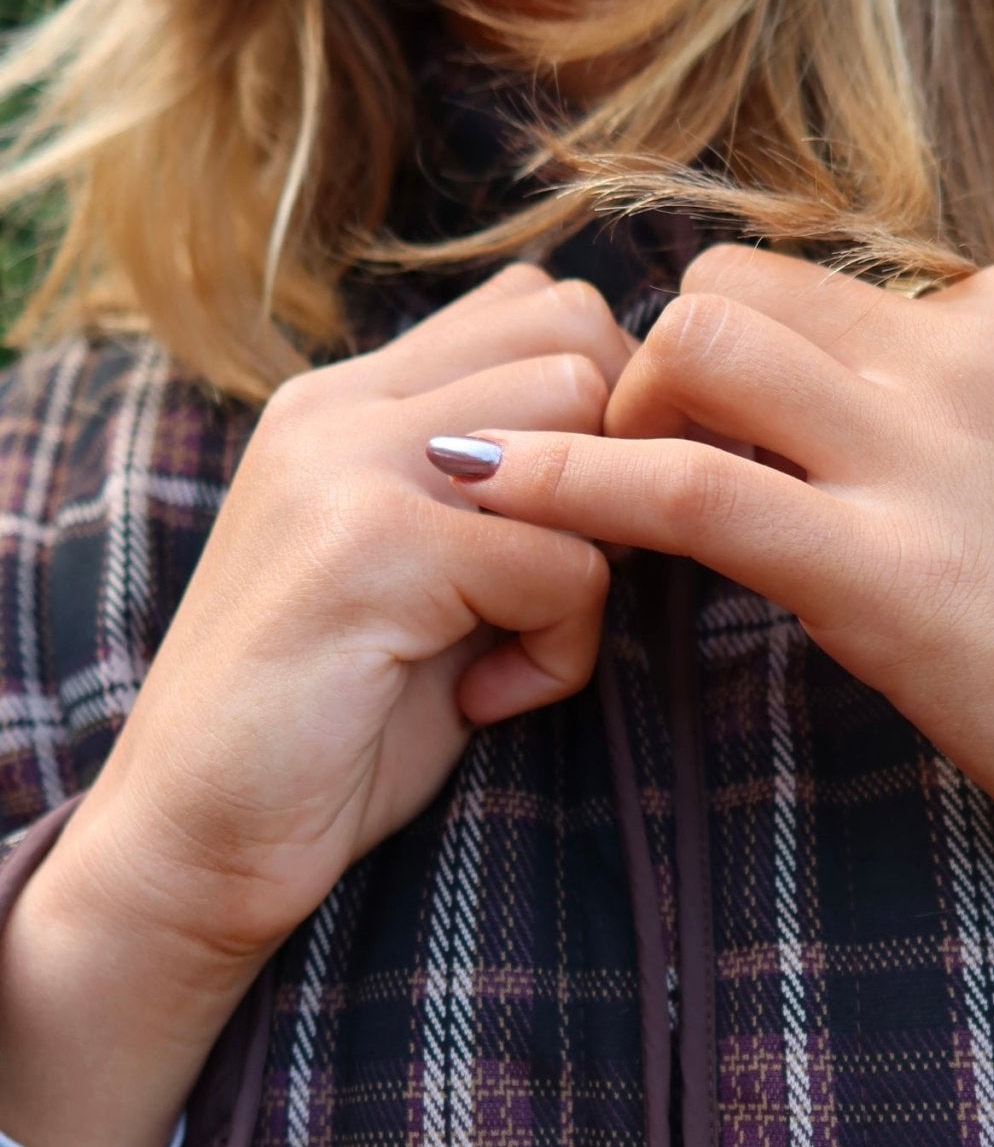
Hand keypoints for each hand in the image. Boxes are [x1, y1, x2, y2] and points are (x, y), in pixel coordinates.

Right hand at [61, 263, 630, 964]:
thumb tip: (646, 448)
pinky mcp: (370, 547)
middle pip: (579, 341)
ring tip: (522, 639)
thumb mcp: (424, 578)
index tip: (577, 536)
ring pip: (582, 433)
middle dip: (618, 472)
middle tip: (566, 586)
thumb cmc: (330, 726)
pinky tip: (487, 702)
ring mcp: (348, 464)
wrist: (193, 841)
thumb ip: (498, 499)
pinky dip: (558, 654)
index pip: (538, 304)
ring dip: (594, 554)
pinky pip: (566, 565)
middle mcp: (341, 405)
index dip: (604, 416)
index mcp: (347, 400)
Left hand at [431, 247, 993, 961]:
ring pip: (696, 344)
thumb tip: (811, 412)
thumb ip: (947, 412)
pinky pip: (682, 485)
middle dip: (653, 370)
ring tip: (606, 504)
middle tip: (635, 469)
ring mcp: (932, 451)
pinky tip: (479, 490)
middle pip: (730, 289)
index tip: (684, 432)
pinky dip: (563, 480)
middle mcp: (972, 347)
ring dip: (616, 414)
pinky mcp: (886, 567)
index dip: (726, 361)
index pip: (808, 281)